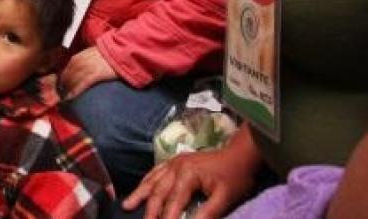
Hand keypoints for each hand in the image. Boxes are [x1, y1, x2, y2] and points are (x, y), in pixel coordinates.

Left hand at [60, 47, 116, 99]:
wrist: (119, 52)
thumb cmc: (108, 53)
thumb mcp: (92, 52)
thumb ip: (84, 58)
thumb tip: (80, 65)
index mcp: (80, 56)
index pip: (68, 67)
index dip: (63, 76)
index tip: (61, 83)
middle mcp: (81, 61)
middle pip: (68, 74)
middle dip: (63, 84)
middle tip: (61, 92)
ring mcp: (87, 68)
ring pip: (73, 80)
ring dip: (67, 89)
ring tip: (64, 97)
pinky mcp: (95, 74)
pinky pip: (82, 84)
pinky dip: (75, 91)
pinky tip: (70, 97)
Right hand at [123, 147, 257, 218]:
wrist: (240, 155)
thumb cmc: (235, 177)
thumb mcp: (225, 198)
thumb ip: (208, 214)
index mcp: (187, 174)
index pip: (172, 202)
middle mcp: (176, 166)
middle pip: (158, 191)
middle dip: (149, 210)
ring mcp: (174, 162)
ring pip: (152, 180)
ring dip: (140, 194)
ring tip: (127, 205)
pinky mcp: (176, 161)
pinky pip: (156, 171)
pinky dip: (146, 181)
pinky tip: (141, 188)